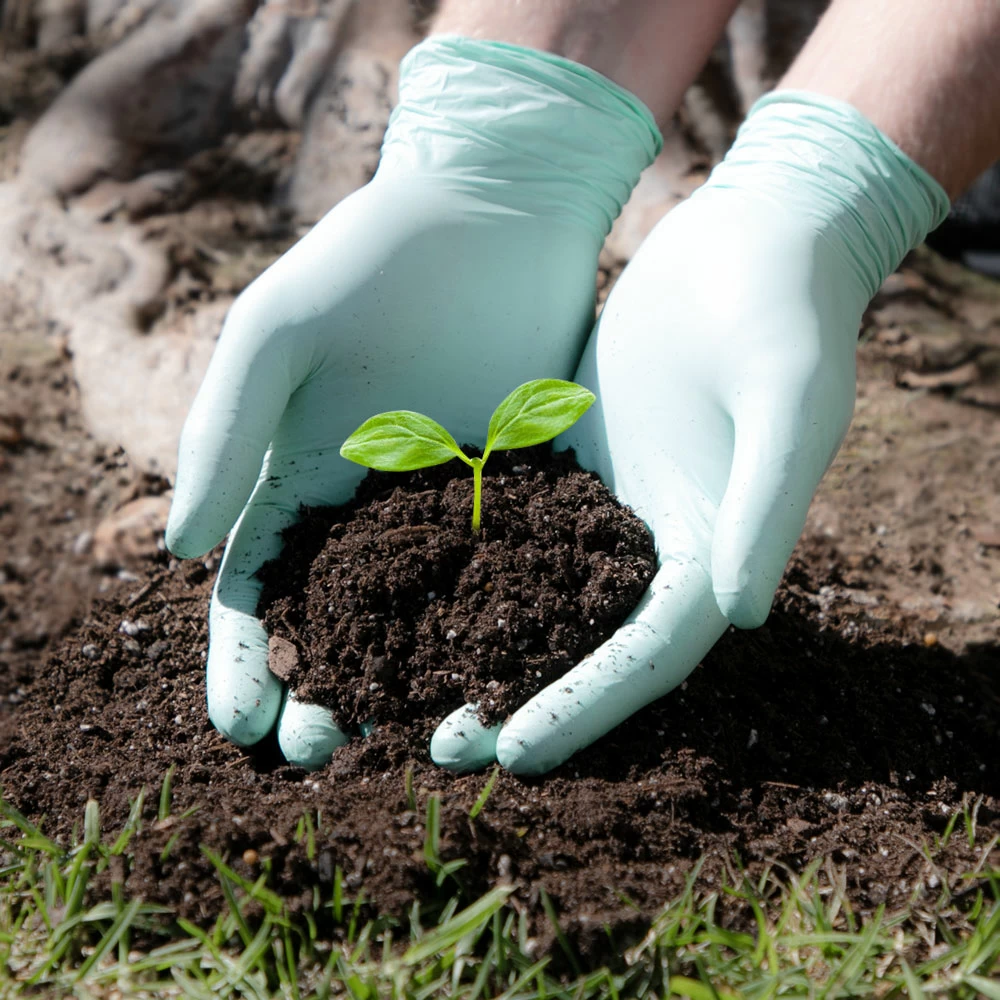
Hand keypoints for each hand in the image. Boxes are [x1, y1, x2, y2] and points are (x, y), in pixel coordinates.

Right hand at [165, 36, 659, 768]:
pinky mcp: (521, 492)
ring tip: (410, 742)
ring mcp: (447, 505)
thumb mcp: (280, 333)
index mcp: (296, 474)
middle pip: (338, 621)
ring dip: (410, 683)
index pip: (256, 587)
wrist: (495, 212)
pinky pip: (508, 575)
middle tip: (321, 751)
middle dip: (322, 689)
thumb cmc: (374, 257)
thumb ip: (223, 430)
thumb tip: (175, 548)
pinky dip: (498, 630)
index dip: (239, 658)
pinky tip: (501, 681)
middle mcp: (368, 505)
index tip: (239, 724)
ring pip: (424, 617)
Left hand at [432, 92, 948, 774]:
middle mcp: (654, 544)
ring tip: (396, 687)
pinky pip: (507, 518)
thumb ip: (766, 507)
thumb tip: (739, 615)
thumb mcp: (786, 404)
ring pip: (531, 592)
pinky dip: (459, 556)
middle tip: (434, 748)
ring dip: (472, 640)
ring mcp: (604, 501)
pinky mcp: (565, 454)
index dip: (585, 710)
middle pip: (578, 644)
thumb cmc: (787, 318)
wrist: (749, 242)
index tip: (514, 756)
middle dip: (511, 697)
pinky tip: (395, 581)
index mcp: (713, 554)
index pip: (644, 659)